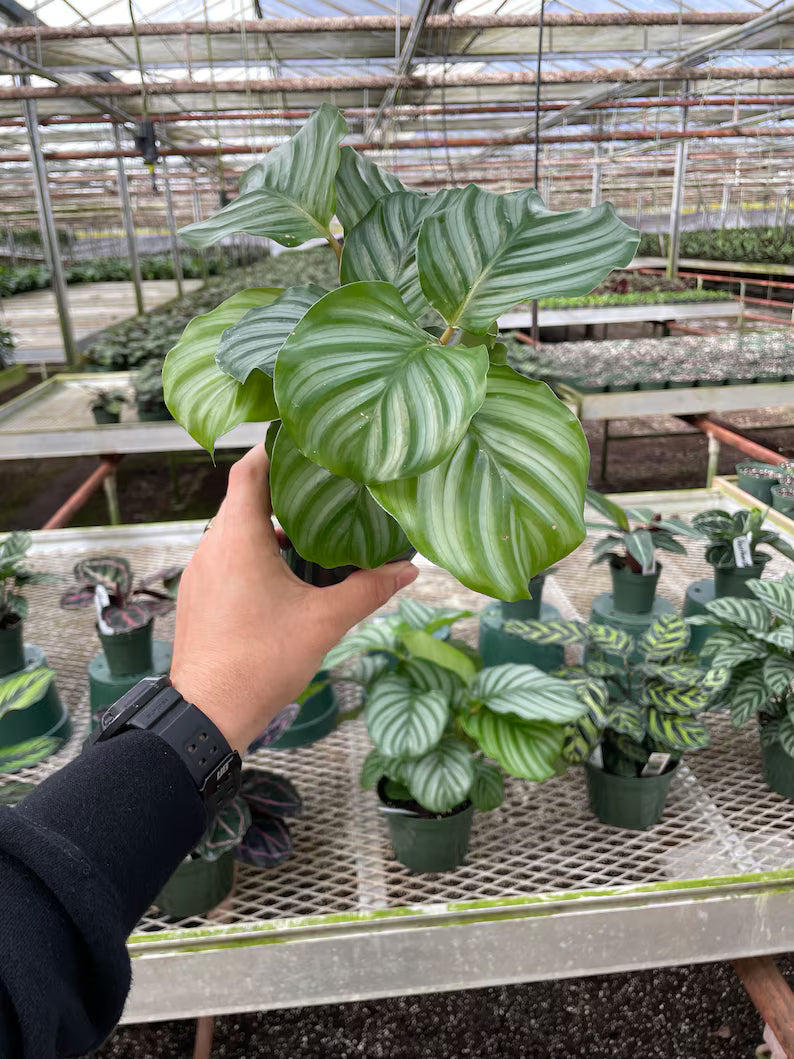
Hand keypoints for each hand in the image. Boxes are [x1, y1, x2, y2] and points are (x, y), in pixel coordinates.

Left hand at [169, 444, 417, 752]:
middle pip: (246, 498)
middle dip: (284, 491)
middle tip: (326, 487)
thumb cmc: (260, 662)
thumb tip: (407, 570)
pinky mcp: (198, 595)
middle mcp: (212, 546)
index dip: (275, 448)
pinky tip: (285, 575)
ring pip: (236, 531)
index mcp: (238, 537)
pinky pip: (227, 558)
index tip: (306, 440)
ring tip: (314, 531)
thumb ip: (367, 590)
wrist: (207, 713)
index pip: (250, 469)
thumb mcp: (324, 622)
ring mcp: (200, 572)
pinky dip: (255, 554)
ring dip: (271, 527)